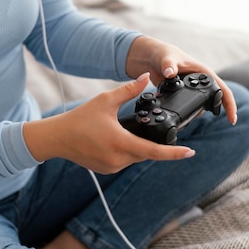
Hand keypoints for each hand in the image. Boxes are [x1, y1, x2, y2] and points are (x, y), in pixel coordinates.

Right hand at [23, 74, 195, 173]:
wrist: (57, 138)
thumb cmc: (80, 118)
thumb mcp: (106, 100)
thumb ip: (129, 90)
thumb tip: (146, 78)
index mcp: (121, 142)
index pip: (154, 151)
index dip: (174, 153)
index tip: (190, 152)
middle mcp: (118, 159)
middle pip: (146, 153)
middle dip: (151, 142)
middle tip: (152, 129)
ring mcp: (112, 167)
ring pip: (135, 157)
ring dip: (138, 146)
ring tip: (124, 130)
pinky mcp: (107, 170)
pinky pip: (124, 161)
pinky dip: (126, 150)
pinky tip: (117, 139)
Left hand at [126, 36, 236, 124]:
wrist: (153, 59)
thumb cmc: (164, 54)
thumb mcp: (167, 58)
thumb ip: (169, 65)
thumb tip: (170, 72)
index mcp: (204, 72)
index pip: (222, 89)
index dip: (229, 104)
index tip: (232, 119)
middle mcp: (201, 82)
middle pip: (215, 100)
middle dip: (215, 111)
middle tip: (205, 119)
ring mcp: (192, 90)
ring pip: (201, 105)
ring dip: (196, 112)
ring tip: (186, 116)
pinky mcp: (183, 95)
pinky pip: (189, 106)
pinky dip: (186, 112)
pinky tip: (180, 116)